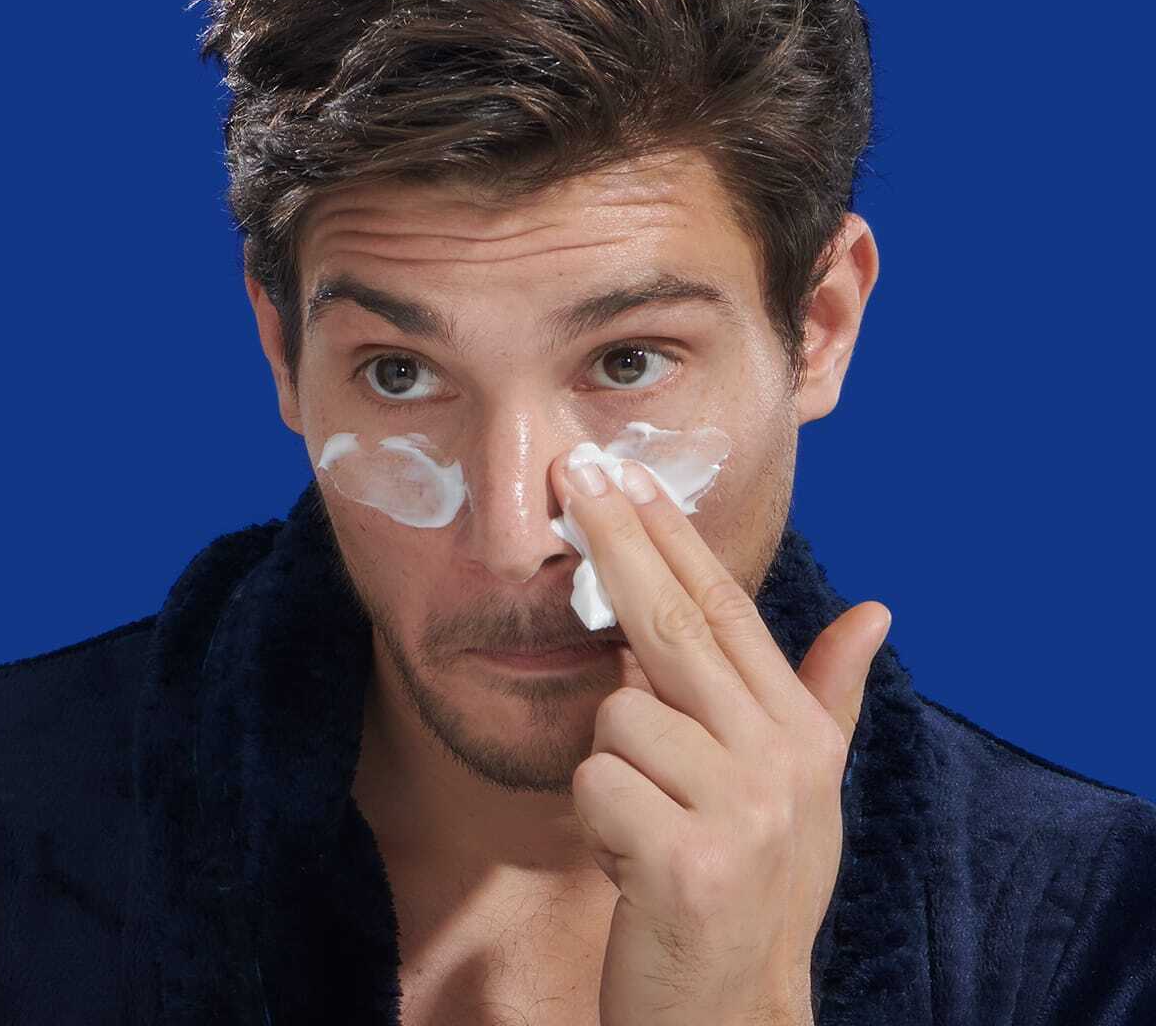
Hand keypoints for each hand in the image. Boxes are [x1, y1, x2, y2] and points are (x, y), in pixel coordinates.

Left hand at [554, 454, 889, 1025]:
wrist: (737, 1008)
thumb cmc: (756, 885)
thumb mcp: (805, 790)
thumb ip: (825, 695)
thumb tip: (874, 611)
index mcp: (799, 732)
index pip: (728, 609)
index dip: (673, 535)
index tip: (628, 474)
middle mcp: (779, 760)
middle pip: (675, 621)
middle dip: (617, 538)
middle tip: (570, 472)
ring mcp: (738, 809)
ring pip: (619, 714)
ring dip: (614, 767)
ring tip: (646, 821)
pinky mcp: (685, 859)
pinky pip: (596, 782)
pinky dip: (597, 819)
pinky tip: (632, 858)